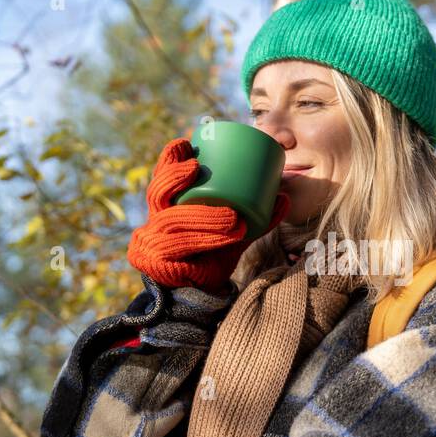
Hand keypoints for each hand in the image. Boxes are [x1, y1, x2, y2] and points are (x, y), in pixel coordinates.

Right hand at [126, 137, 289, 293]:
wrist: (198, 294)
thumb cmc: (214, 255)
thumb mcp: (234, 232)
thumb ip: (256, 217)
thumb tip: (284, 197)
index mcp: (167, 207)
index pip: (161, 177)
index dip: (169, 159)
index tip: (187, 143)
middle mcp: (154, 220)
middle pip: (158, 193)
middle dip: (176, 178)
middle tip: (197, 167)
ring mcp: (151, 242)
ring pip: (174, 221)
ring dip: (205, 217)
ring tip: (233, 217)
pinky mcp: (155, 263)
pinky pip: (181, 248)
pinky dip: (208, 241)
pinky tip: (228, 237)